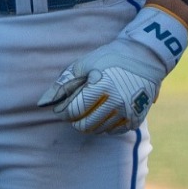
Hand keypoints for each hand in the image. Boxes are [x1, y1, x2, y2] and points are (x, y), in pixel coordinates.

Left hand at [38, 6, 187, 134]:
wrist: (145, 56)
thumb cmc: (110, 57)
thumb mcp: (84, 64)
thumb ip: (63, 83)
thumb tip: (42, 103)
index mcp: (101, 87)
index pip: (73, 111)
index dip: (63, 111)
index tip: (62, 106)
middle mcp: (116, 102)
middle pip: (84, 125)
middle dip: (74, 120)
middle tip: (74, 110)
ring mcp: (128, 112)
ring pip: (98, 130)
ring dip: (88, 124)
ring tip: (88, 109)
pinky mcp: (136, 119)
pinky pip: (113, 132)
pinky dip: (104, 126)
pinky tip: (103, 113)